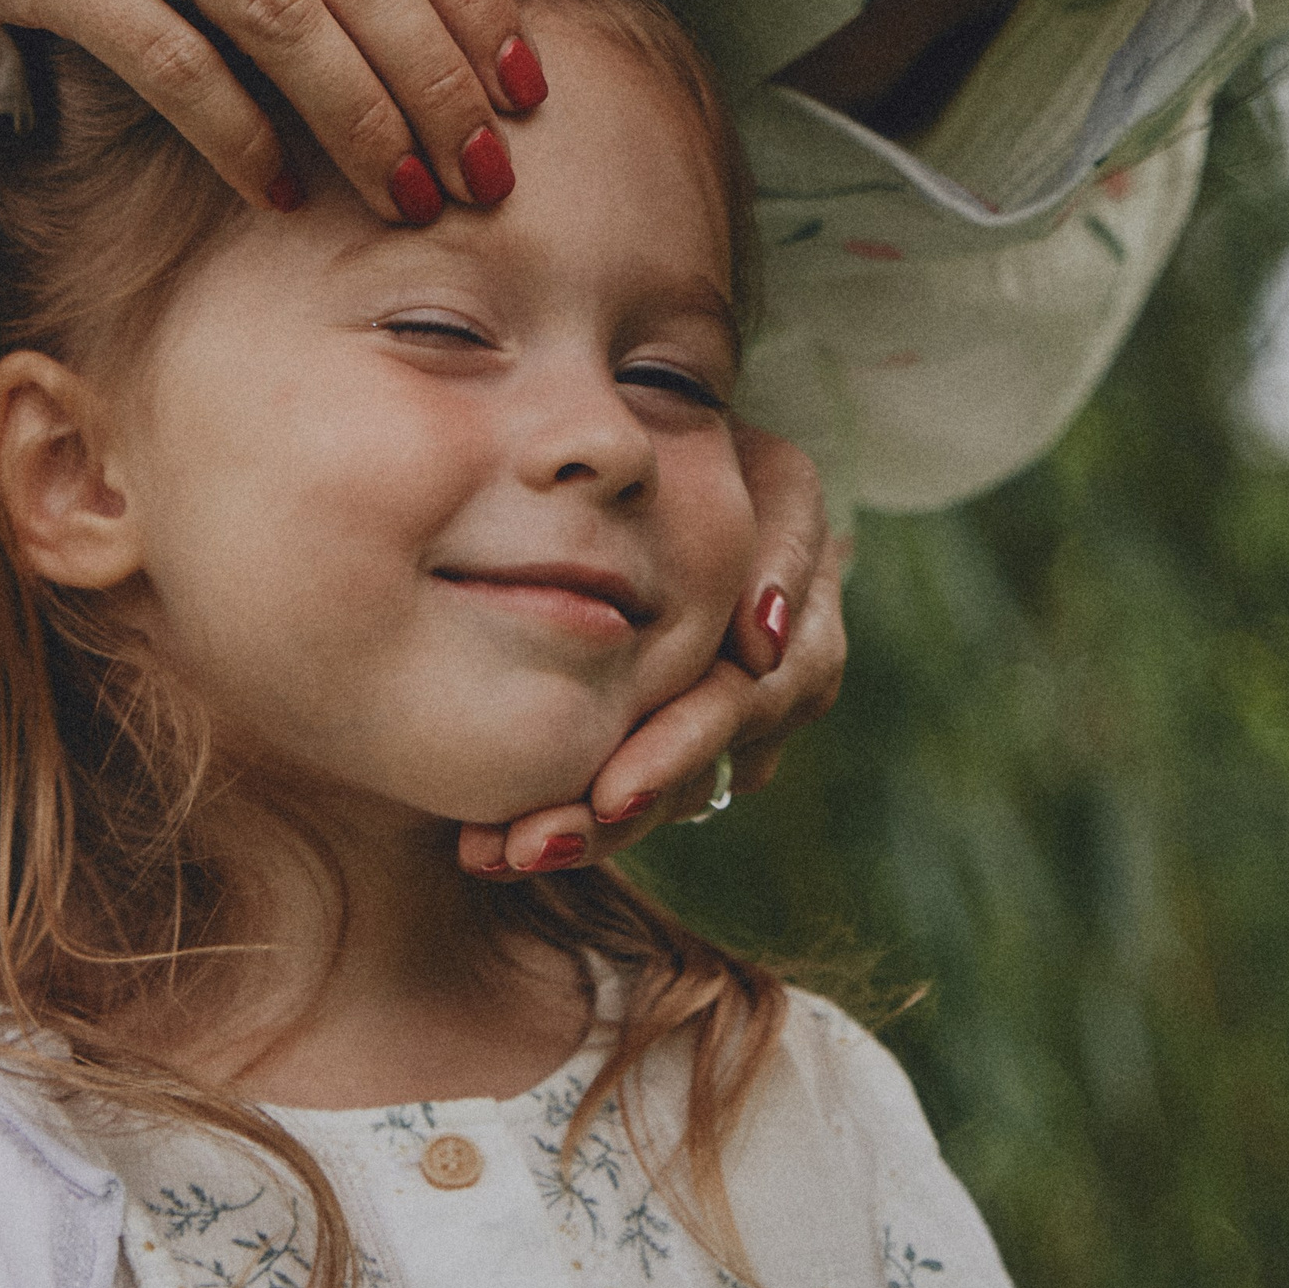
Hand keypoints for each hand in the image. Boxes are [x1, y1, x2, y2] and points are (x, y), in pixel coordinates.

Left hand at [458, 425, 847, 877]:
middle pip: (697, 773)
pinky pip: (619, 789)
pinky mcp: (654, 723)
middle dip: (618, 816)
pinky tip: (489, 845)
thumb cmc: (707, 437)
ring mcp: (712, 711)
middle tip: (532, 846)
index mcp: (799, 633)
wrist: (654, 432)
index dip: (678, 754)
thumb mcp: (766, 472)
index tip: (609, 793)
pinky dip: (565, 816)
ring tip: (498, 854)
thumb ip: (782, 543)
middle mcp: (763, 688)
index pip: (749, 708)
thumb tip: (765, 644)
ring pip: (661, 796)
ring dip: (586, 833)